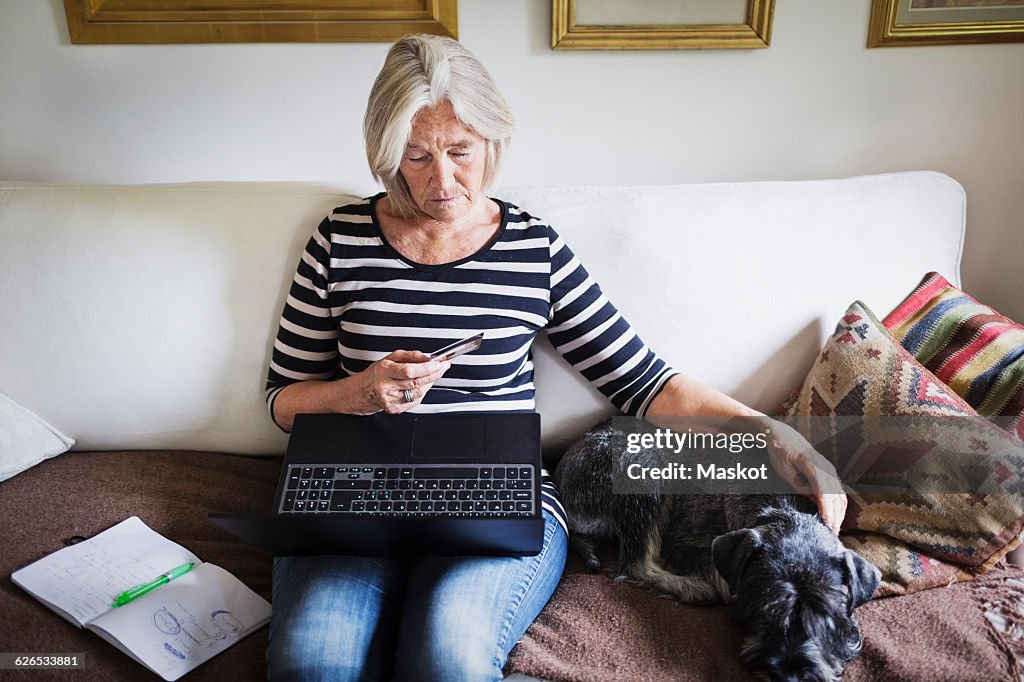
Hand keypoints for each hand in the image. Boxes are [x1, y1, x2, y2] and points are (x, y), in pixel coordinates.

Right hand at [356, 350, 449, 414]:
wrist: (364, 391)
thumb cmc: (378, 373)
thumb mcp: (391, 357)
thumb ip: (411, 356)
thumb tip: (427, 357)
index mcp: (384, 371)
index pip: (409, 371)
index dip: (427, 368)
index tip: (439, 363)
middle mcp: (386, 387)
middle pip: (416, 383)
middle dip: (434, 374)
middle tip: (443, 367)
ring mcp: (391, 400)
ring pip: (418, 393)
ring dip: (429, 383)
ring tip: (431, 375)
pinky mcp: (395, 409)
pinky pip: (416, 401)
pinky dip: (422, 392)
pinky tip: (421, 385)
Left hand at [765, 420, 846, 534]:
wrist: (783, 435)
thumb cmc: (779, 452)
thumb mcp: (783, 469)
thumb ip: (798, 484)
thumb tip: (811, 500)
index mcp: (812, 464)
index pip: (824, 490)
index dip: (826, 509)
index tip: (825, 524)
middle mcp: (825, 466)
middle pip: (835, 496)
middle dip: (834, 517)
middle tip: (830, 535)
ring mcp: (830, 469)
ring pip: (840, 495)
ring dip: (839, 514)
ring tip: (833, 531)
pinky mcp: (830, 473)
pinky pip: (839, 493)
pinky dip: (839, 507)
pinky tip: (835, 519)